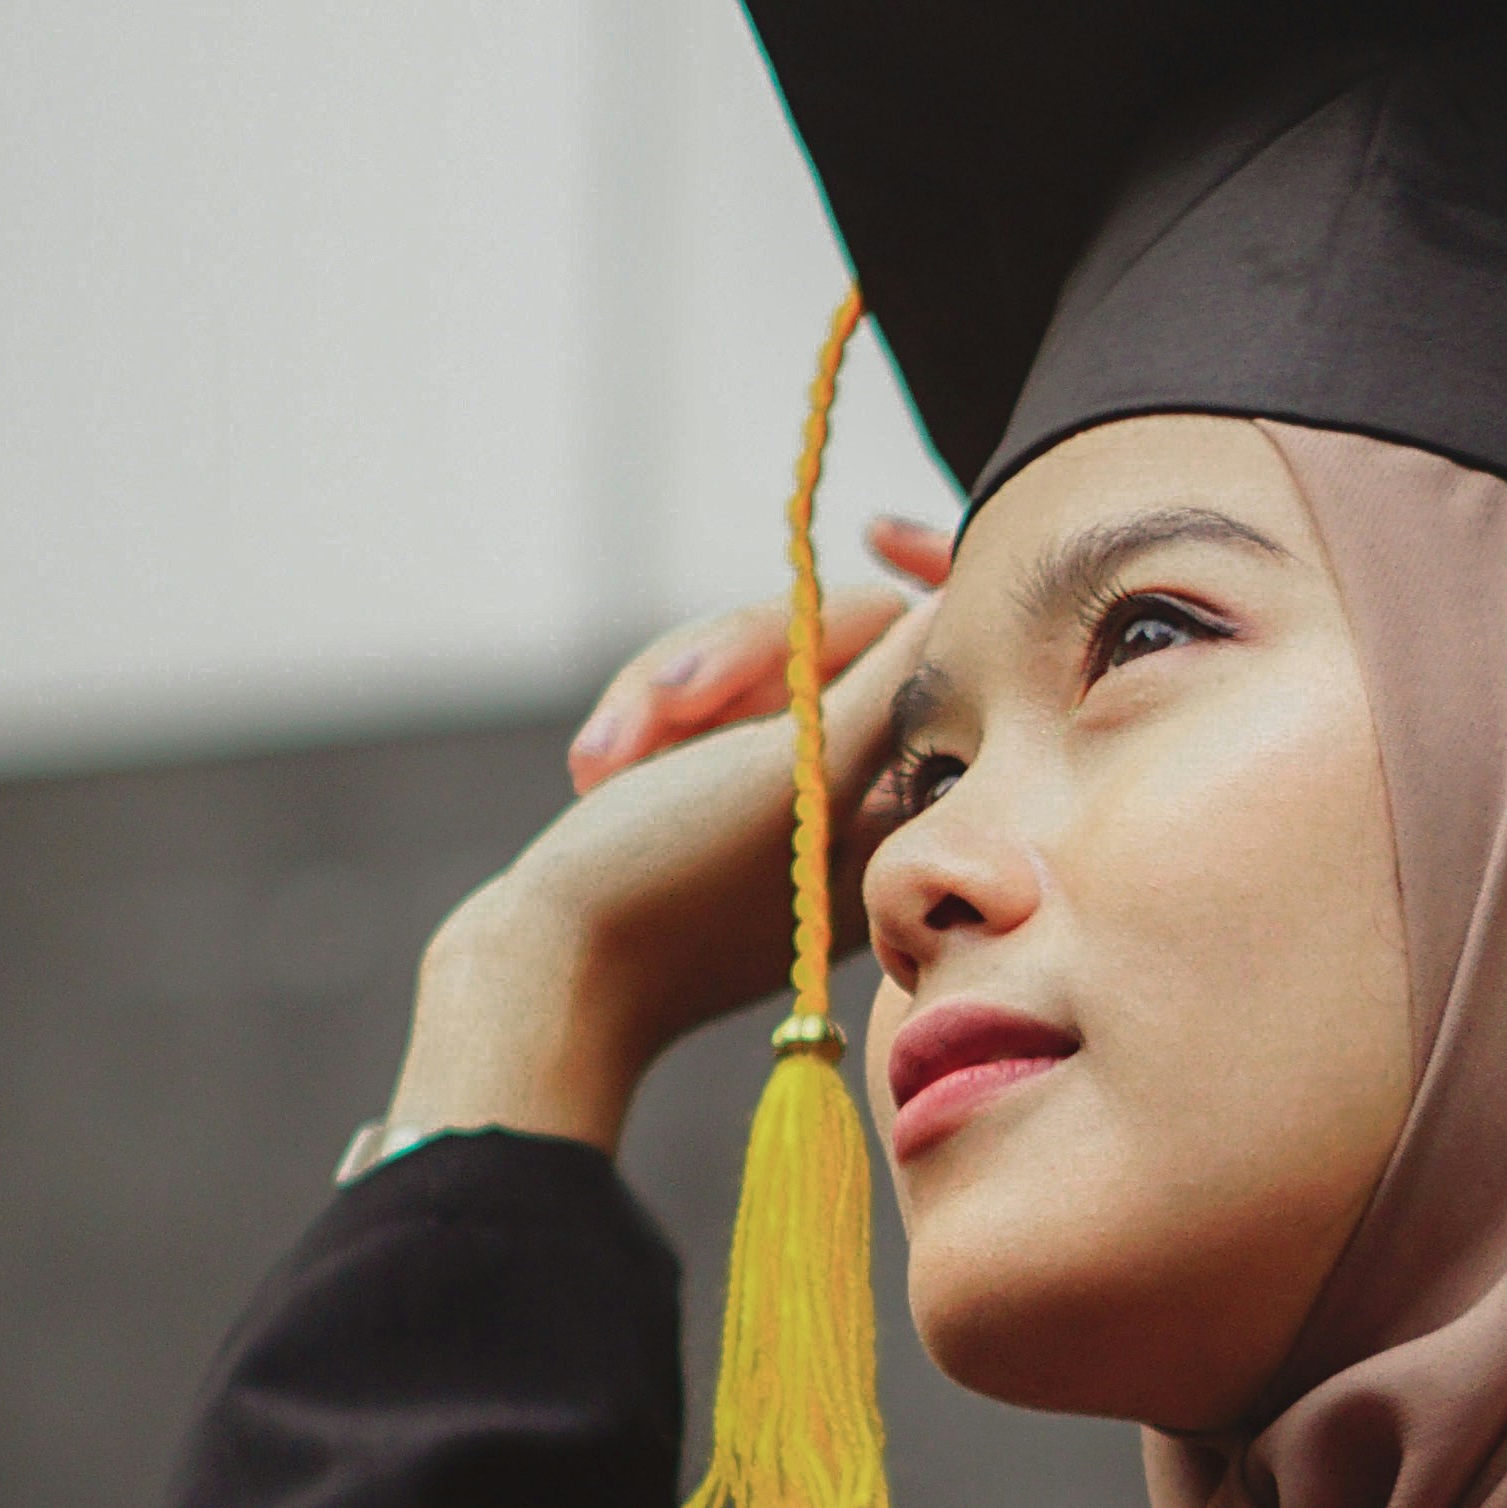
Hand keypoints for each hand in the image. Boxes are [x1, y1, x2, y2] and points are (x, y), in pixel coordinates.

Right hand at [379, 518, 953, 1154]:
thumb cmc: (672, 885)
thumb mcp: (799, 774)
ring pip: (746, 670)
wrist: (542, 979)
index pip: (931, 662)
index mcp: (903, 812)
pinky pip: (693, 710)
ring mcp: (772, 800)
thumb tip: (964, 605)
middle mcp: (851, 804)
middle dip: (736, 658)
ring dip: (667, 692)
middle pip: (827, 647)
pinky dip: (645, 724)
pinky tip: (600, 771)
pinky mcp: (702, 794)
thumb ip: (892, 684)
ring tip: (609, 758)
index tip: (877, 528)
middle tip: (670, 701)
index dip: (917, 586)